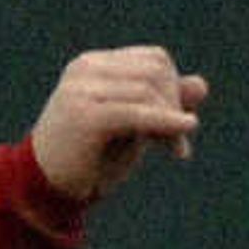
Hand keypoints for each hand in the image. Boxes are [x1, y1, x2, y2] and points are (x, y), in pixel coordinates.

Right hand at [30, 46, 209, 201]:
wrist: (46, 188)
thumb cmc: (90, 159)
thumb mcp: (133, 128)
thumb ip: (163, 105)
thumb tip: (202, 84)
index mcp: (95, 65)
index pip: (154, 61)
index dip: (175, 91)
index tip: (181, 128)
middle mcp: (86, 69)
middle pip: (155, 72)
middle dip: (176, 106)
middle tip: (180, 145)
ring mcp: (82, 89)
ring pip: (148, 90)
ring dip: (171, 121)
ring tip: (176, 150)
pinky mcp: (84, 115)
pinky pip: (136, 111)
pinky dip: (165, 122)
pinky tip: (184, 135)